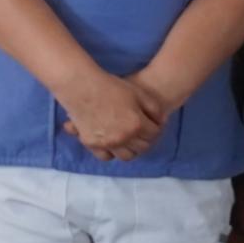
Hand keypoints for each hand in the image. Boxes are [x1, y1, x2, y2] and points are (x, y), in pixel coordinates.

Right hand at [50, 67, 168, 161]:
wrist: (81, 86)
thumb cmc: (110, 86)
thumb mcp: (137, 92)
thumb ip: (153, 108)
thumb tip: (161, 121)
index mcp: (136, 124)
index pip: (154, 134)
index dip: (155, 128)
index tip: (152, 124)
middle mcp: (123, 138)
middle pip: (142, 147)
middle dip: (145, 139)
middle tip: (142, 132)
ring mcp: (107, 143)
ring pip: (126, 156)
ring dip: (131, 149)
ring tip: (129, 139)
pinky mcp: (92, 144)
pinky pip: (107, 156)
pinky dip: (112, 152)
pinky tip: (113, 143)